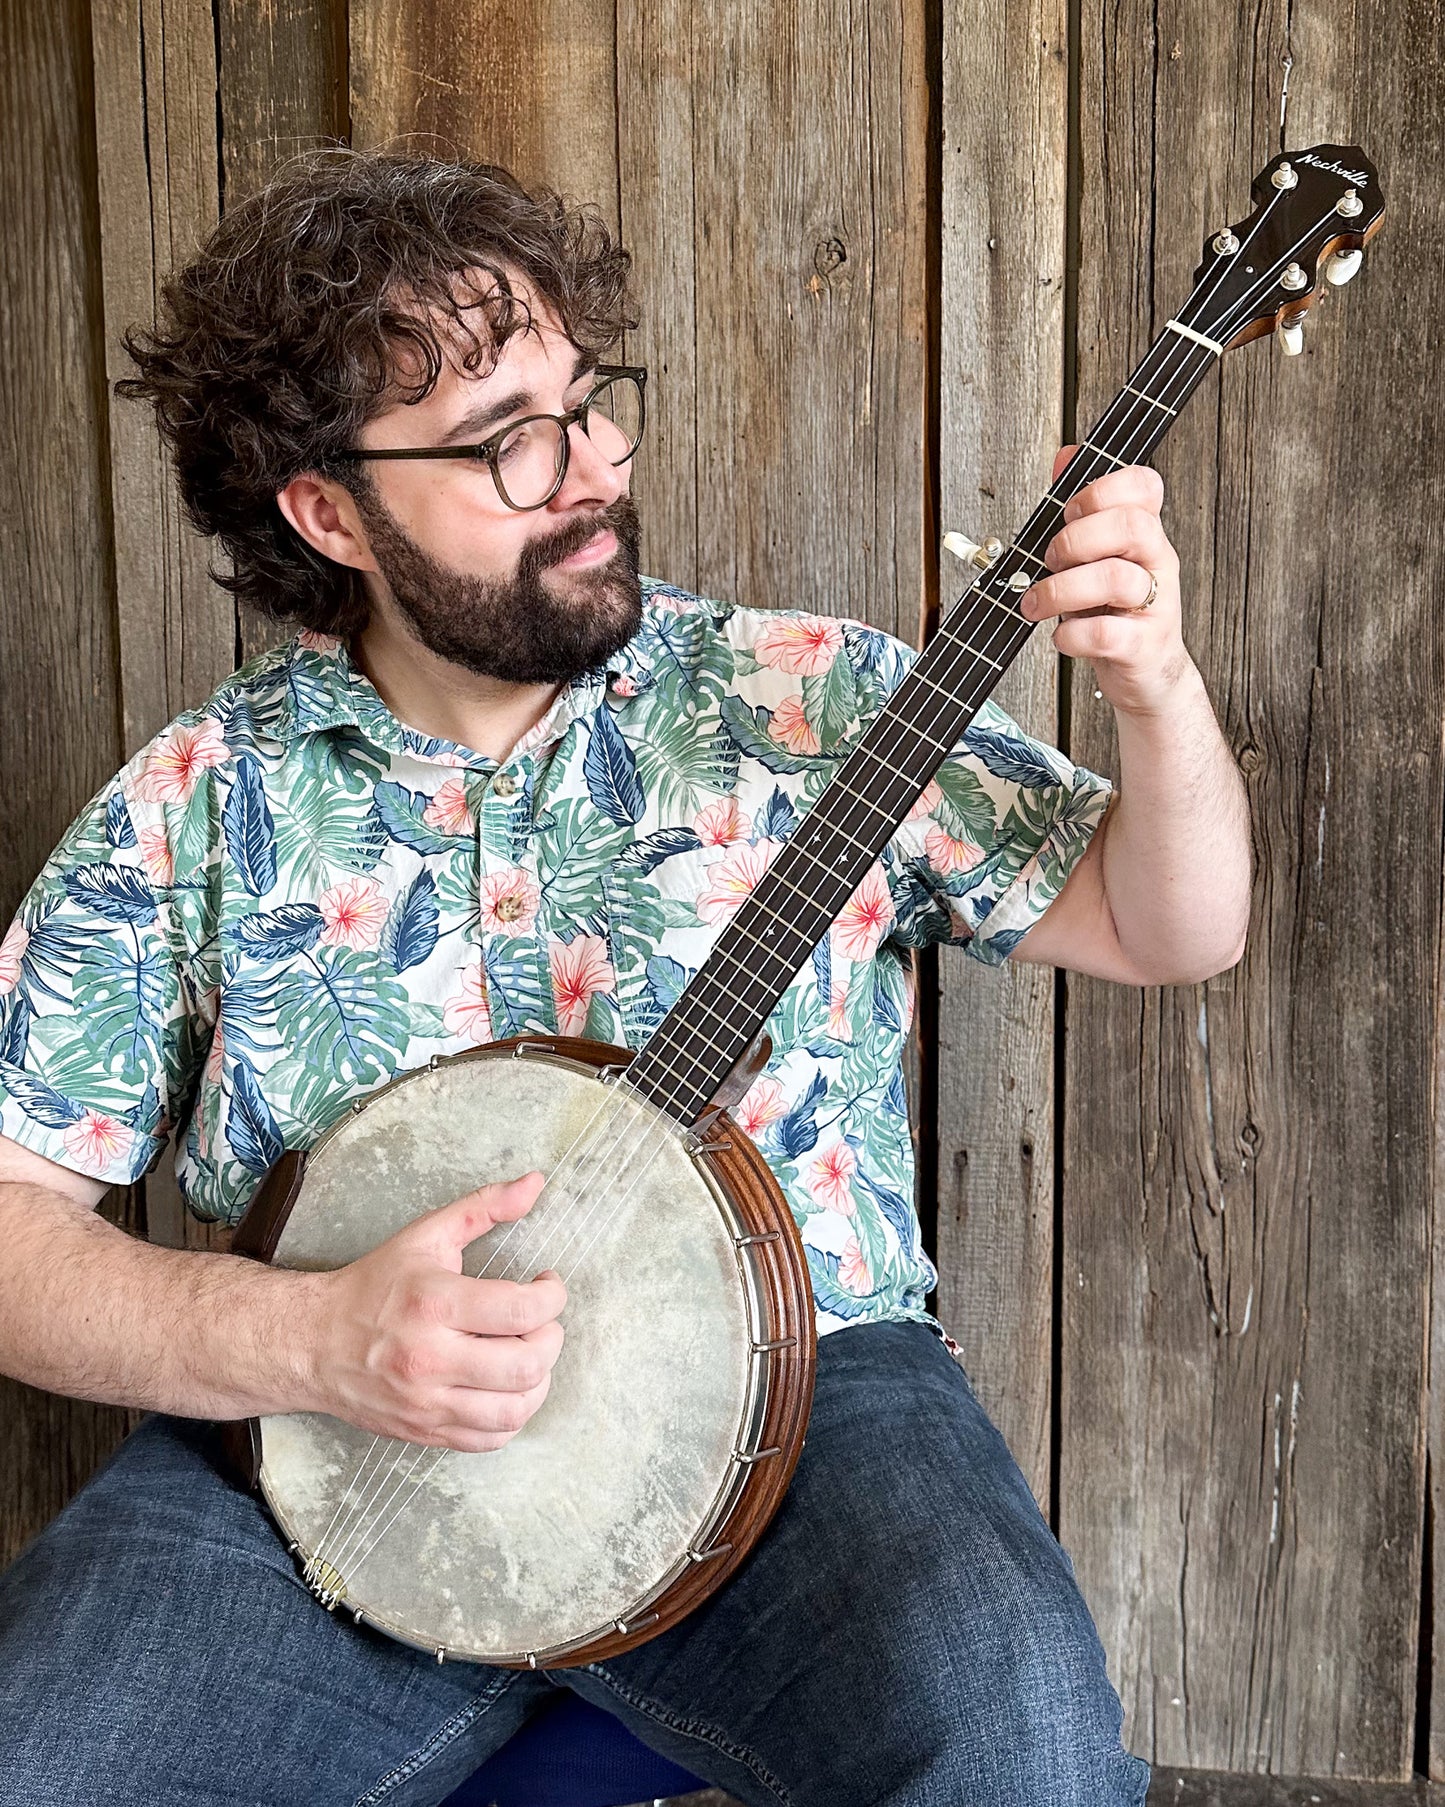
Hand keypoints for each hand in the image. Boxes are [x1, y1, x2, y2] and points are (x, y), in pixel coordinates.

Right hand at [304, 1170, 567, 1451]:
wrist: (313, 1343)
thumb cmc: (374, 1286)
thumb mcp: (426, 1235)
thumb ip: (484, 1206)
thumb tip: (536, 1182)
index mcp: (434, 1303)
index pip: (522, 1310)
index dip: (553, 1296)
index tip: (547, 1285)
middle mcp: (431, 1358)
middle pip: (527, 1365)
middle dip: (551, 1338)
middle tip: (542, 1322)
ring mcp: (427, 1403)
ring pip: (515, 1410)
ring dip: (539, 1381)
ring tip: (530, 1354)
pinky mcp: (425, 1431)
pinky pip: (490, 1439)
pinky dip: (513, 1416)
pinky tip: (506, 1387)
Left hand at [1017, 445, 1195, 716]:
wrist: (1146, 675)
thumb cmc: (1114, 612)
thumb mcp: (1097, 556)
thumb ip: (1081, 508)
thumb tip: (1065, 455)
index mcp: (1145, 533)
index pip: (1144, 485)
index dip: (1101, 489)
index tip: (1067, 512)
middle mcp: (1156, 562)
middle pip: (1131, 524)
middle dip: (1076, 537)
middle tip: (1049, 559)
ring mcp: (1155, 605)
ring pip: (1116, 578)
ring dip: (1061, 589)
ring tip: (1036, 603)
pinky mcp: (1143, 646)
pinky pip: (1107, 633)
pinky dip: (1072, 635)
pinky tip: (1060, 636)